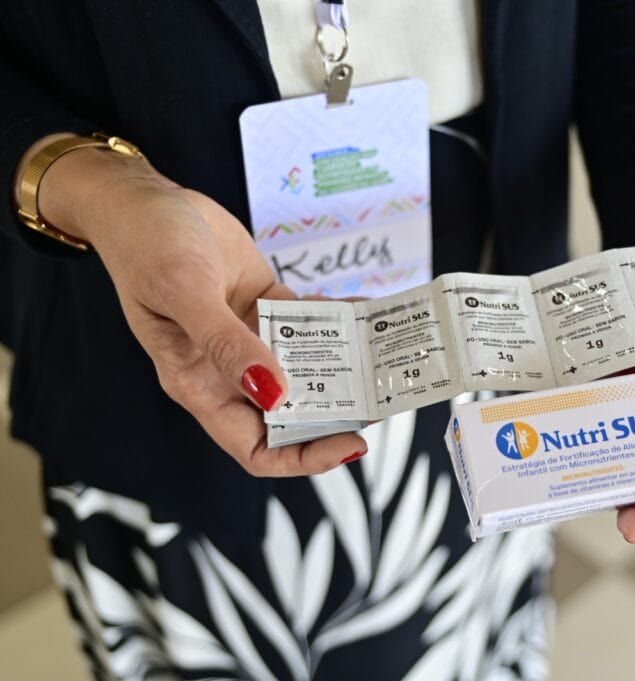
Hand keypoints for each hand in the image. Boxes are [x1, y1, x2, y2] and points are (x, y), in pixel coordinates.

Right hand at [19, 135, 367, 474]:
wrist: (144, 198)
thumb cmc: (146, 246)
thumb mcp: (184, 294)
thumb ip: (227, 345)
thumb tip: (273, 393)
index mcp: (198, 383)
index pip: (256, 446)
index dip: (303, 456)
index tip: (349, 442)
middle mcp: (228, 368)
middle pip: (291, 413)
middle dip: (336, 411)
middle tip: (381, 396)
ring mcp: (250, 336)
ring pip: (306, 367)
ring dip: (343, 365)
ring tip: (383, 356)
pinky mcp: (265, 304)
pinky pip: (309, 322)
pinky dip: (336, 318)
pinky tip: (364, 310)